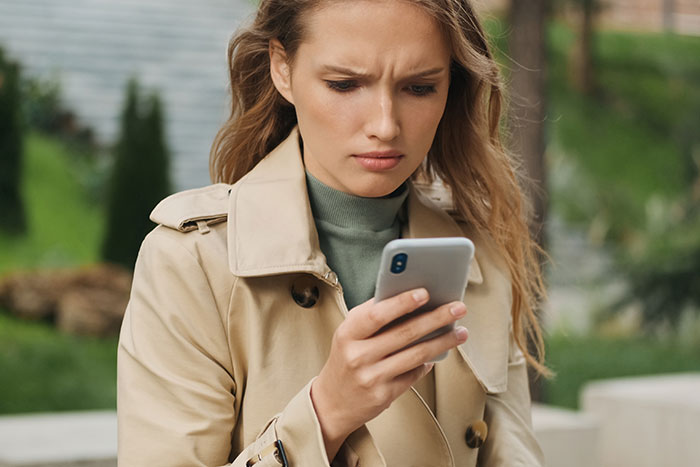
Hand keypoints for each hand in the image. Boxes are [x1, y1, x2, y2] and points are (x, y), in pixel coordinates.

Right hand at [310, 288, 467, 459]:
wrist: (331, 402)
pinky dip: (428, 362)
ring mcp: (371, 377)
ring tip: (460, 331)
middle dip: (436, 318)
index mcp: (348, 333)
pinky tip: (439, 353)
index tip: (425, 292)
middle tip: (457, 308)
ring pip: (416, 355)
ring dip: (443, 341)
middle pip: (405, 333)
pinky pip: (414, 374)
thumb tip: (411, 298)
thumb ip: (373, 316)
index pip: (377, 314)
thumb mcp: (349, 334)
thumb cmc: (345, 359)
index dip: (402, 302)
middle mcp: (358, 355)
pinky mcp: (384, 395)